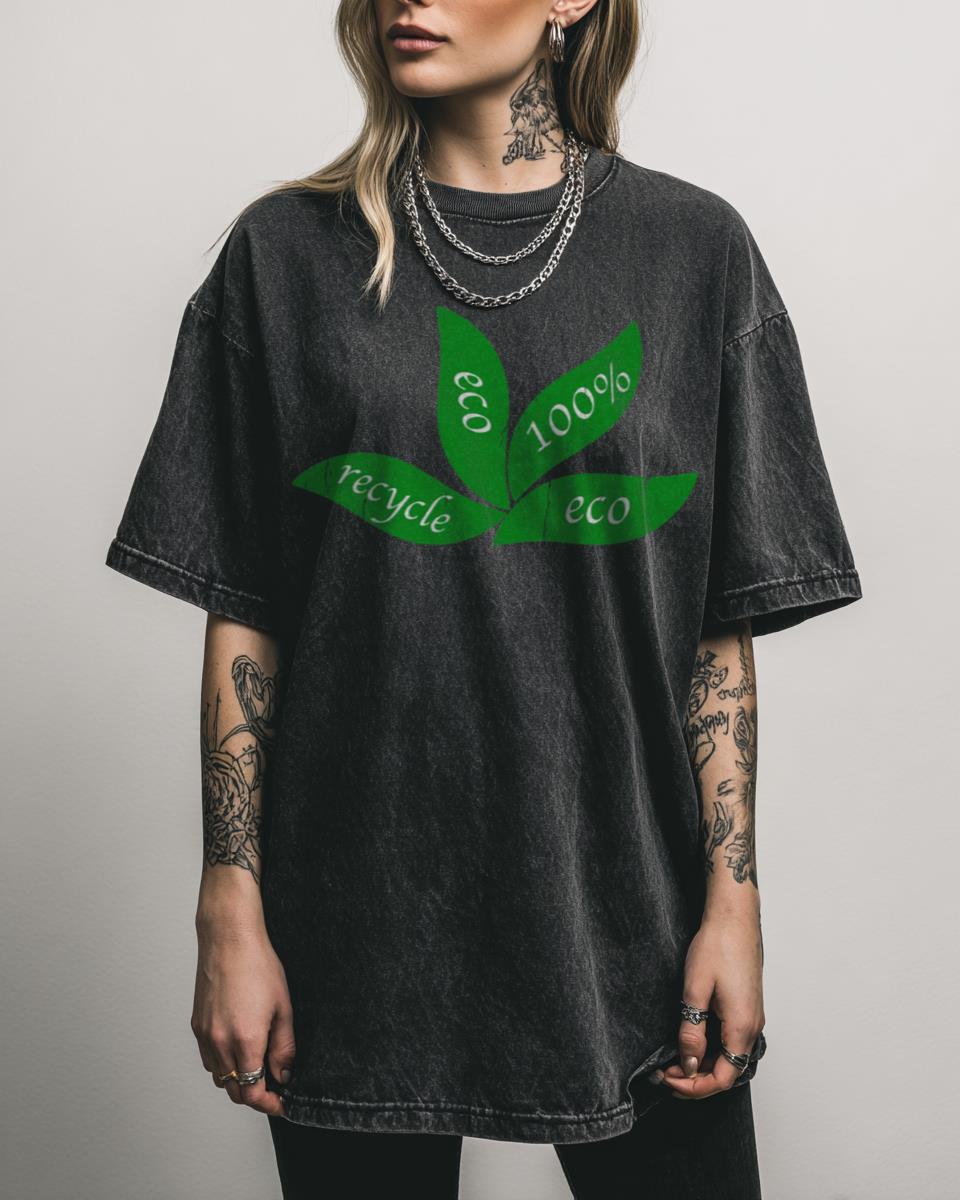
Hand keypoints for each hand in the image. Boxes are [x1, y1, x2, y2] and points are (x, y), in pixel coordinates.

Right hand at [191, 916, 295, 1116]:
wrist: (229, 940)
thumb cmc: (258, 966)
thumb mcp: (283, 1007)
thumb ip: (284, 1047)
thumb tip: (284, 1074)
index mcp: (245, 1040)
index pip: (252, 1092)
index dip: (268, 1104)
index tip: (281, 1103)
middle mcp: (220, 1043)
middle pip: (234, 1091)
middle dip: (254, 1096)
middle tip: (274, 1088)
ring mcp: (205, 1035)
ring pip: (219, 1077)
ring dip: (238, 1080)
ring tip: (258, 1066)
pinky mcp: (196, 1026)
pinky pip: (208, 1059)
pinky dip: (223, 1065)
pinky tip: (238, 1050)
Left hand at [658, 909, 764, 1099]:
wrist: (734, 918)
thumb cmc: (717, 946)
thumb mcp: (695, 990)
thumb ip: (692, 1031)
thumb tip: (689, 1064)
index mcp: (742, 1027)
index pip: (722, 1078)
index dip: (694, 1087)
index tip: (668, 1079)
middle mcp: (753, 1027)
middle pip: (727, 1072)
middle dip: (695, 1079)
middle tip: (664, 1072)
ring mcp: (752, 1017)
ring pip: (729, 1057)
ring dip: (703, 1064)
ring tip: (673, 1059)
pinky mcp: (747, 1008)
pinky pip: (731, 1040)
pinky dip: (711, 1049)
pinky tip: (691, 1041)